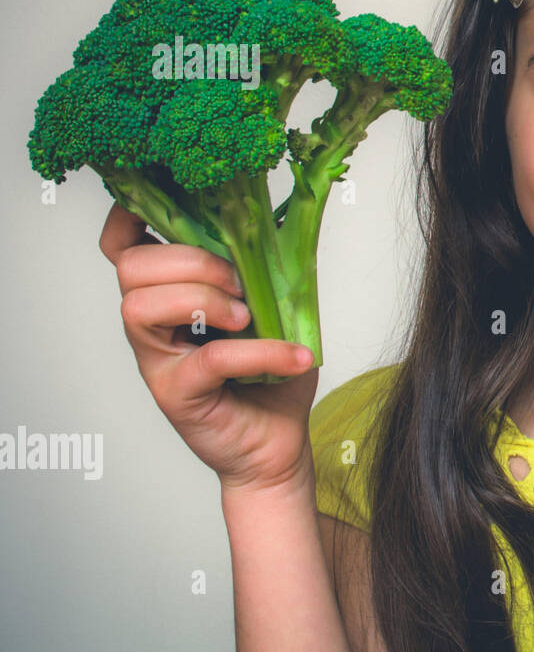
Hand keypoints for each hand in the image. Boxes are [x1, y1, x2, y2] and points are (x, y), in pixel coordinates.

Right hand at [100, 202, 319, 494]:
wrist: (278, 442)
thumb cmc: (271, 377)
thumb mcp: (275, 307)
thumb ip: (267, 266)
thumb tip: (285, 216)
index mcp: (169, 293)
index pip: (121, 247)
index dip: (129, 218)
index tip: (170, 209)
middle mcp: (152, 324)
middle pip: (130, 267)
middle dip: (191, 261)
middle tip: (239, 286)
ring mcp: (157, 360)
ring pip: (141, 306)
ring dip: (203, 299)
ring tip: (248, 317)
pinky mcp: (177, 394)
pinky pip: (207, 358)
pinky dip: (258, 352)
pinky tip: (293, 356)